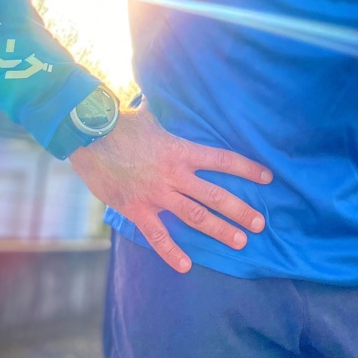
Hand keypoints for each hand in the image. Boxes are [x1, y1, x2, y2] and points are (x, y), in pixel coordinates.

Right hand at [69, 97, 271, 272]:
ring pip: (195, 217)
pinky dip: (171, 252)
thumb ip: (165, 112)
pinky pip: (158, 235)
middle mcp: (175, 175)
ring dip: (219, 231)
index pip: (222, 160)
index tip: (267, 177)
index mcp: (182, 151)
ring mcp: (157, 194)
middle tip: (260, 224)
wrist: (90, 137)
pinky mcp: (137, 209)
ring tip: (240, 242)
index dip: (246, 169)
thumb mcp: (150, 115)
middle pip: (215, 195)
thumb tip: (168, 92)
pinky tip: (186, 266)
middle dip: (240, 210)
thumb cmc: (121, 124)